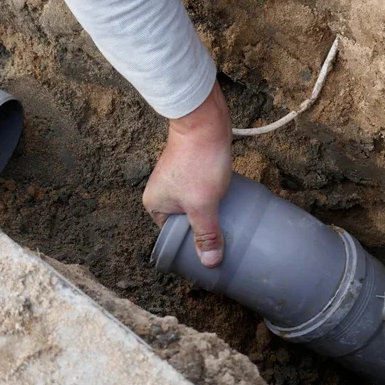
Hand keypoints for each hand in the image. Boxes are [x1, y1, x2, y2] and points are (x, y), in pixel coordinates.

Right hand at [143, 81, 231, 267]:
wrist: (204, 121)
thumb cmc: (199, 162)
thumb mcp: (203, 204)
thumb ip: (206, 233)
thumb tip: (210, 263)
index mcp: (154, 205)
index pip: (173, 236)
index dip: (191, 245)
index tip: (212, 251)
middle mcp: (161, 192)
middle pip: (185, 222)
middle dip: (203, 229)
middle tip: (224, 238)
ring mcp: (176, 179)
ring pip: (195, 206)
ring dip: (211, 213)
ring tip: (230, 222)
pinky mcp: (191, 168)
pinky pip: (202, 192)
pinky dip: (214, 199)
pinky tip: (229, 203)